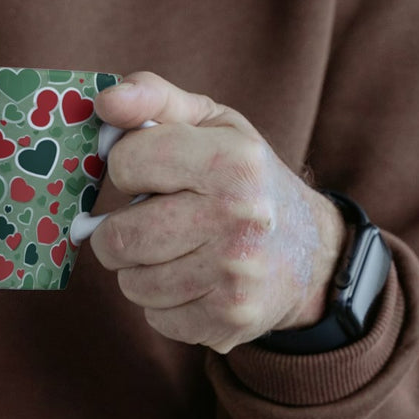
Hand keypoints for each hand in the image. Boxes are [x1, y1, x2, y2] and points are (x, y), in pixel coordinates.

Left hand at [86, 72, 345, 353]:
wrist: (312, 253)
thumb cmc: (245, 180)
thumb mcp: (213, 125)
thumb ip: (154, 99)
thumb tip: (105, 100)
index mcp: (233, 160)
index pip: (126, 163)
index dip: (128, 169)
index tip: (152, 174)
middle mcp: (238, 218)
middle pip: (118, 238)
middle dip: (121, 231)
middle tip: (151, 222)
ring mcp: (235, 274)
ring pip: (131, 283)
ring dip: (141, 270)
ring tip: (178, 252)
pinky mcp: (229, 320)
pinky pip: (155, 317)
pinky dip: (164, 303)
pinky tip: (195, 283)